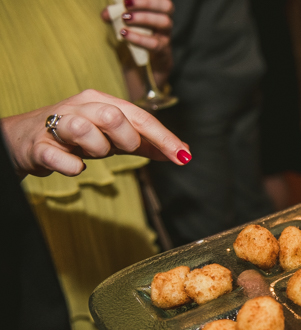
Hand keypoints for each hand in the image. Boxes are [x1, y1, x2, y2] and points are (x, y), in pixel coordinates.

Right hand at [1, 89, 190, 176]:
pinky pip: (58, 156)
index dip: (164, 138)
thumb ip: (148, 144)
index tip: (184, 157)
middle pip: (114, 117)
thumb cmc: (79, 138)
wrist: (27, 141)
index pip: (140, 116)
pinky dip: (71, 165)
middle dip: (126, 140)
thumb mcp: (115, 138)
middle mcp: (81, 106)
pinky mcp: (38, 145)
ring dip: (97, 150)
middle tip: (119, 150)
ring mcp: (57, 124)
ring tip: (89, 154)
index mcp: (102, 101)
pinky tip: (75, 166)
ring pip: (85, 130)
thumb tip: (183, 152)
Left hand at [102, 0, 174, 87]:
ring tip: (125, 19)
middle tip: (126, 4)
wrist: (145, 72)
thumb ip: (115, 17)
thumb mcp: (124, 26)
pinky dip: (139, 38)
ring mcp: (166, 38)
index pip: (161, 0)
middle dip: (146, 2)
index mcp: (158, 12)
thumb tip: (105, 14)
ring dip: (144, 18)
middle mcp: (165, 23)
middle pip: (167, 6)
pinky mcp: (164, 54)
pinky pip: (155, 44)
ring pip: (164, 22)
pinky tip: (125, 34)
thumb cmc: (135, 42)